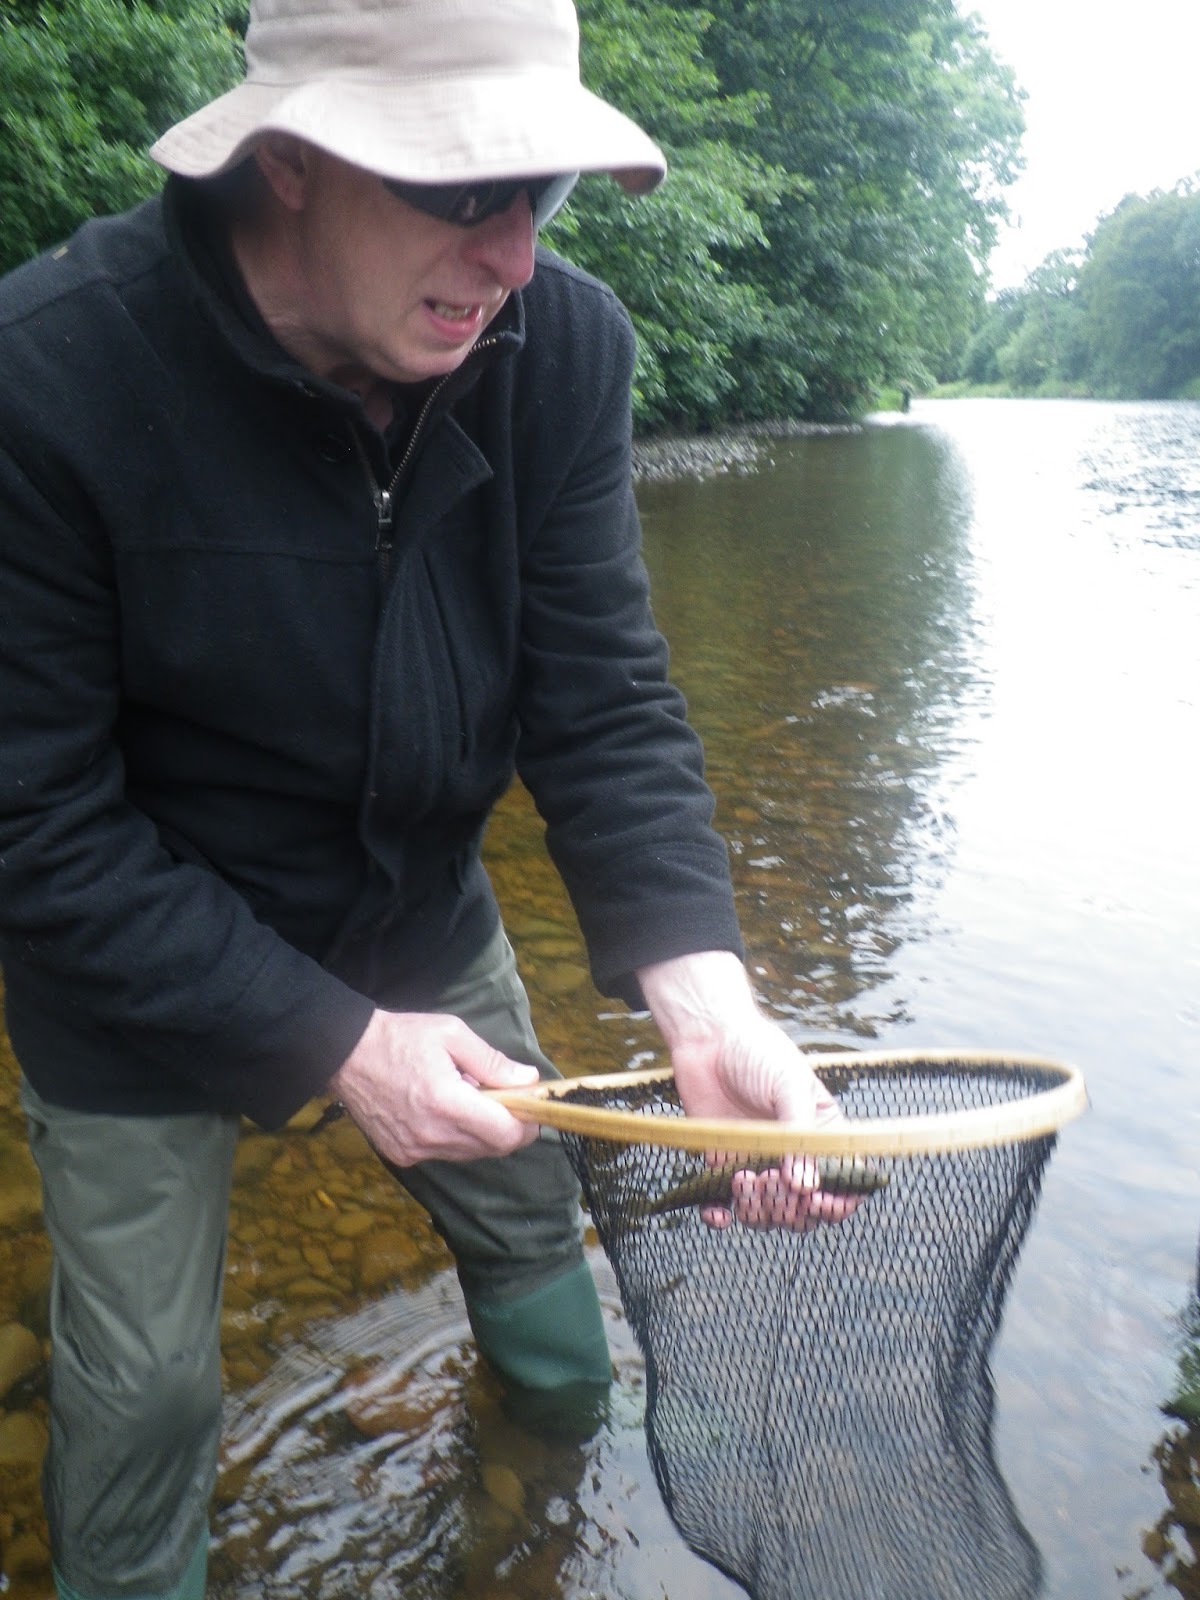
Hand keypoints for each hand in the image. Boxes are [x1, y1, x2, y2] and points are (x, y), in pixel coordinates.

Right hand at [329, 1009, 540, 1166]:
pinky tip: (442, 1110)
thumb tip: (528, 1080)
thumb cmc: (402, 1037)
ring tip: (466, 1099)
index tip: (532, 1107)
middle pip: (492, 1148)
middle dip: (508, 1128)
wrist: (345, 1053)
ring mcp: (414, 1150)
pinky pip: (444, 1154)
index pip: (504, 1134)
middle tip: (504, 1099)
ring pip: (470, 1154)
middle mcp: (431, 1135)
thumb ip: (492, 1061)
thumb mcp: (452, 1034)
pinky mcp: (401, 1156)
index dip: (526, 1125)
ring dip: (481, 1133)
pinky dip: (455, 1138)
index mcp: (446, 1103)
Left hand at [636, 951, 861, 1230]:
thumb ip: (800, 1135)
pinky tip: (719, 1213)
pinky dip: (721, 1217)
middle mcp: (793, 1156)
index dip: (837, 1203)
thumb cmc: (757, 1052)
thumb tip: (806, 1187)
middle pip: (804, 1210)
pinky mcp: (722, 1165)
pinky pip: (724, 1205)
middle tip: (768, 1179)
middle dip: (790, 1207)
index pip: (842, 1183)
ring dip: (758, 1210)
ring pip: (767, 1214)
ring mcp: (758, 1163)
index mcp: (821, 1135)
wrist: (708, 1038)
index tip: (817, 1199)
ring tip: (742, 1178)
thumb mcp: (789, 1084)